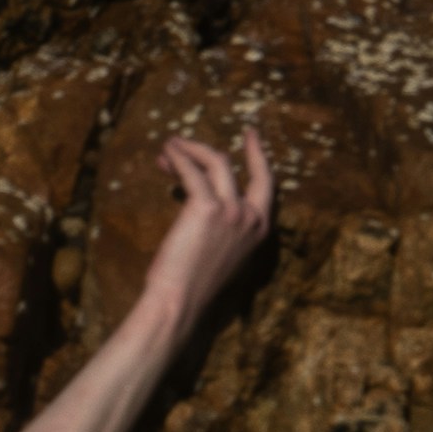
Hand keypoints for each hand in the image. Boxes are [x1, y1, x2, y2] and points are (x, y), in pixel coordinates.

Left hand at [137, 128, 274, 327]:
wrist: (180, 301)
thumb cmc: (194, 287)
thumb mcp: (223, 257)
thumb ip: (227, 233)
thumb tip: (208, 208)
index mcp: (260, 230)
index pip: (266, 187)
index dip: (259, 160)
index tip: (252, 140)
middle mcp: (251, 217)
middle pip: (246, 168)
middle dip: (241, 145)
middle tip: (234, 130)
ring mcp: (232, 210)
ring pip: (215, 163)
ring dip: (191, 150)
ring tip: (170, 147)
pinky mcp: (206, 207)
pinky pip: (192, 171)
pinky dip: (178, 157)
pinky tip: (167, 153)